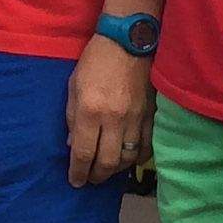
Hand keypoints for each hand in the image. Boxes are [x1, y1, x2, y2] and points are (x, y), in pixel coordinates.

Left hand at [66, 34, 151, 185]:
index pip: (84, 153)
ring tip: (107, 170)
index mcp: (91, 110)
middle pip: (108, 162)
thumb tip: (73, 145)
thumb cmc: (95, 61)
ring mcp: (136, 119)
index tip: (75, 181)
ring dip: (116, 170)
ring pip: (128, 158)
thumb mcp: (73, 86)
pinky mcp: (151, 116)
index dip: (78, 172)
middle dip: (97, 176)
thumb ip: (72, 118)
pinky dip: (136, 158)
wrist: (129, 41)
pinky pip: (146, 146)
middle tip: (90, 179)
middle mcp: (114, 119)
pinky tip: (128, 158)